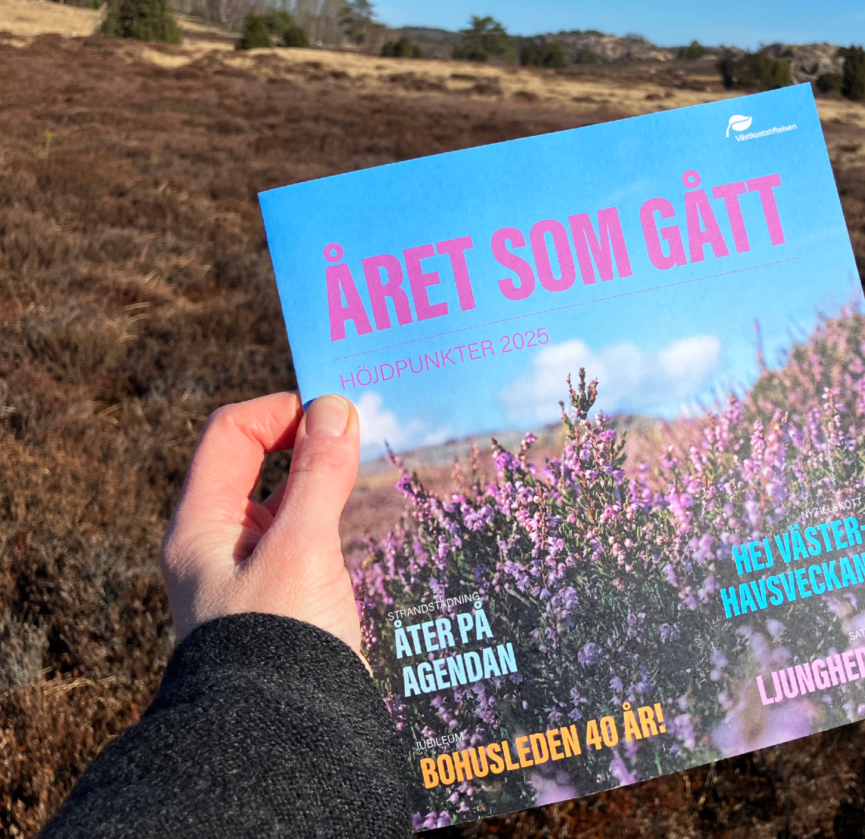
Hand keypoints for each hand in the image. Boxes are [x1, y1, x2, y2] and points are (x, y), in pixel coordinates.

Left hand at [160, 393, 362, 655]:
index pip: (231, 433)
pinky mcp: (286, 603)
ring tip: (376, 487)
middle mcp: (220, 547)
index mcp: (202, 528)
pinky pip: (311, 544)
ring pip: (292, 507)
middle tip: (364, 441)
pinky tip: (376, 536)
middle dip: (313, 448)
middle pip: (262, 467)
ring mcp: (253, 576)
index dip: (281, 412)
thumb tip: (334, 407)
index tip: (336, 418)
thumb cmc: (280, 643)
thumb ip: (318, 475)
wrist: (284, 743)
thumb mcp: (303, 549)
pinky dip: (340, 527)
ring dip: (330, 489)